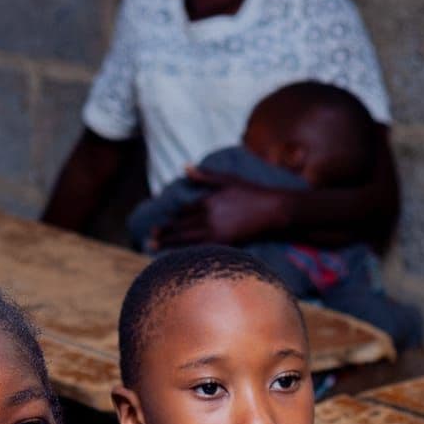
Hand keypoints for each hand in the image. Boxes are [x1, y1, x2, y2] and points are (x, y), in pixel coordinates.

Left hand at [154, 168, 290, 247]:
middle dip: (164, 232)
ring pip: (185, 239)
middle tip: (151, 236)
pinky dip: (186, 252)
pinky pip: (199, 249)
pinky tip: (178, 256)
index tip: (164, 221)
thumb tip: (184, 167)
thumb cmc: (251, 192)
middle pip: (180, 226)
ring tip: (153, 247)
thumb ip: (204, 176)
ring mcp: (215, 232)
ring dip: (168, 243)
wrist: (272, 210)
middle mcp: (207, 217)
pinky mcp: (224, 243)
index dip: (174, 217)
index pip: (184, 211)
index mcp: (207, 201)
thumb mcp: (227, 179)